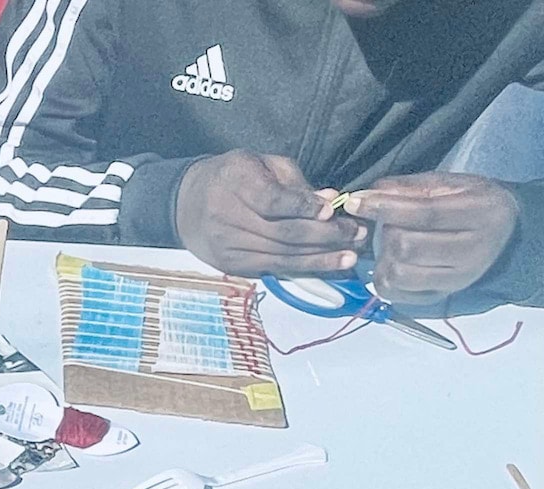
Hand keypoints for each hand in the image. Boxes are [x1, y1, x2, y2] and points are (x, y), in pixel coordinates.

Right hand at [175, 151, 364, 276]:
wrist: (185, 205)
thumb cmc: (233, 177)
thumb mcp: (261, 164)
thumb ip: (294, 183)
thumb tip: (328, 201)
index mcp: (234, 181)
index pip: (271, 201)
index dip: (303, 207)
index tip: (332, 209)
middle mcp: (226, 217)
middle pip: (282, 233)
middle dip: (325, 235)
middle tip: (357, 234)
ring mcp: (227, 246)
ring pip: (281, 255)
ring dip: (320, 258)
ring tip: (350, 256)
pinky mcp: (231, 265)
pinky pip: (273, 268)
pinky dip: (303, 268)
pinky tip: (327, 266)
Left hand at [342, 173, 520, 303]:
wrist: (504, 235)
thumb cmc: (472, 203)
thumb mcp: (449, 185)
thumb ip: (410, 188)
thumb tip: (368, 194)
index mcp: (481, 213)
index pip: (426, 214)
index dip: (385, 207)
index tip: (355, 201)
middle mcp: (473, 251)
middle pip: (407, 246)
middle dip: (387, 231)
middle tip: (390, 223)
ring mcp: (457, 279)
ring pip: (398, 273)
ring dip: (383, 256)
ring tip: (392, 243)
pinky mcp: (440, 297)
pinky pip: (395, 294)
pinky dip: (383, 277)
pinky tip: (391, 262)